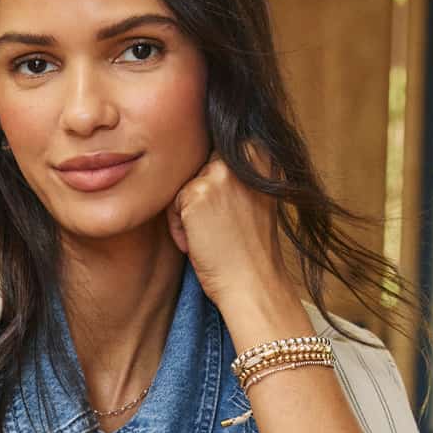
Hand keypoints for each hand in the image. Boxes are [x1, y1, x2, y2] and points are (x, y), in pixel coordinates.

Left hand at [166, 141, 294, 305]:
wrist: (253, 281)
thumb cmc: (250, 246)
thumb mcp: (254, 195)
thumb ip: (234, 171)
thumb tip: (196, 156)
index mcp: (260, 152)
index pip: (215, 154)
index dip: (214, 189)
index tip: (229, 215)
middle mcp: (243, 155)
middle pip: (197, 168)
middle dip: (200, 198)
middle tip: (219, 229)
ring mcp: (219, 171)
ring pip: (184, 185)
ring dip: (188, 214)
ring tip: (211, 238)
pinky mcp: (197, 191)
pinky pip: (172, 203)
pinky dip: (178, 227)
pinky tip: (198, 245)